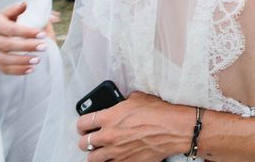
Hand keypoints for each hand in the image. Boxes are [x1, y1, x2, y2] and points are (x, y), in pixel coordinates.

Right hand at [0, 2, 46, 74]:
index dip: (27, 32)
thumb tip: (25, 4)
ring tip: (37, 60)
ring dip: (22, 61)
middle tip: (43, 47)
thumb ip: (15, 10)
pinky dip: (16, 71)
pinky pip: (3, 69)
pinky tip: (30, 69)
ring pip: (5, 60)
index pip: (11, 30)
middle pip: (8, 45)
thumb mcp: (3, 14)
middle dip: (27, 47)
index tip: (41, 34)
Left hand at [76, 92, 192, 161]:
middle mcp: (108, 136)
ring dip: (95, 154)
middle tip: (91, 139)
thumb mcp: (138, 98)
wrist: (172, 129)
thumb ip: (124, 102)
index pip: (82, 123)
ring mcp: (115, 152)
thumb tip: (121, 104)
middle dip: (86, 140)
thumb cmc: (158, 112)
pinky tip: (114, 157)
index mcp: (109, 117)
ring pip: (92, 159)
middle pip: (83, 143)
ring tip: (100, 151)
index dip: (81, 124)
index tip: (84, 126)